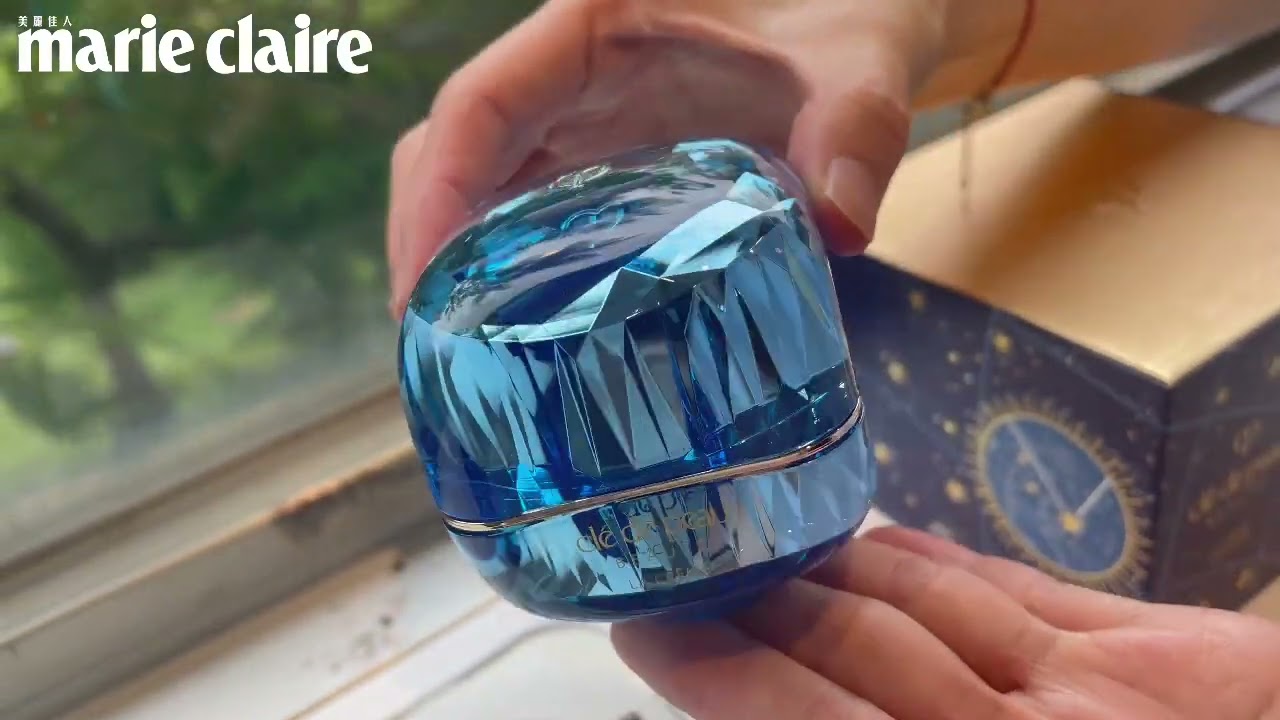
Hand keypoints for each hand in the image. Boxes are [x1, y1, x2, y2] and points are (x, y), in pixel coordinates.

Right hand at [386, 0, 955, 314]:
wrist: (860, 13)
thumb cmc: (850, 11)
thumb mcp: (859, 61)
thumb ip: (855, 129)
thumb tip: (842, 225)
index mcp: (595, 23)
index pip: (480, 104)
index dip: (437, 194)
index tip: (421, 286)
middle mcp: (568, 72)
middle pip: (452, 150)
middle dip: (425, 242)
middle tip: (426, 347)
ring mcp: (582, 117)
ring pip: (478, 183)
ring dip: (456, 261)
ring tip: (458, 354)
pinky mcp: (604, 156)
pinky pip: (529, 208)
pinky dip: (508, 265)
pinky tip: (521, 329)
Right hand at [612, 526, 1279, 719]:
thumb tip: (808, 712)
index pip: (805, 714)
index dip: (719, 667)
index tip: (656, 632)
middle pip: (851, 637)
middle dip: (755, 604)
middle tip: (684, 575)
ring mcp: (1101, 678)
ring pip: (925, 595)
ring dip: (830, 565)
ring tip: (760, 547)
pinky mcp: (1170, 644)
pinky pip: (1018, 579)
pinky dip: (933, 557)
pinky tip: (882, 537)